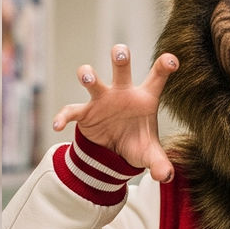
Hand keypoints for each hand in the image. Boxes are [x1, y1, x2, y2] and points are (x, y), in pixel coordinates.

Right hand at [52, 45, 177, 182]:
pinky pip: (71, 111)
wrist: (112, 155)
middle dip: (119, 57)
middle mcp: (122, 92)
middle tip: (119, 51)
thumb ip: (160, 163)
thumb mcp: (149, 154)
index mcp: (144, 98)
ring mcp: (102, 100)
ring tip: (86, 77)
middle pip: (121, 68)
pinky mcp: (84, 113)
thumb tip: (166, 176)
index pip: (157, 76)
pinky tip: (57, 126)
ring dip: (88, 76)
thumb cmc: (135, 144)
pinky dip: (63, 117)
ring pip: (93, 81)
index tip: (172, 61)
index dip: (164, 65)